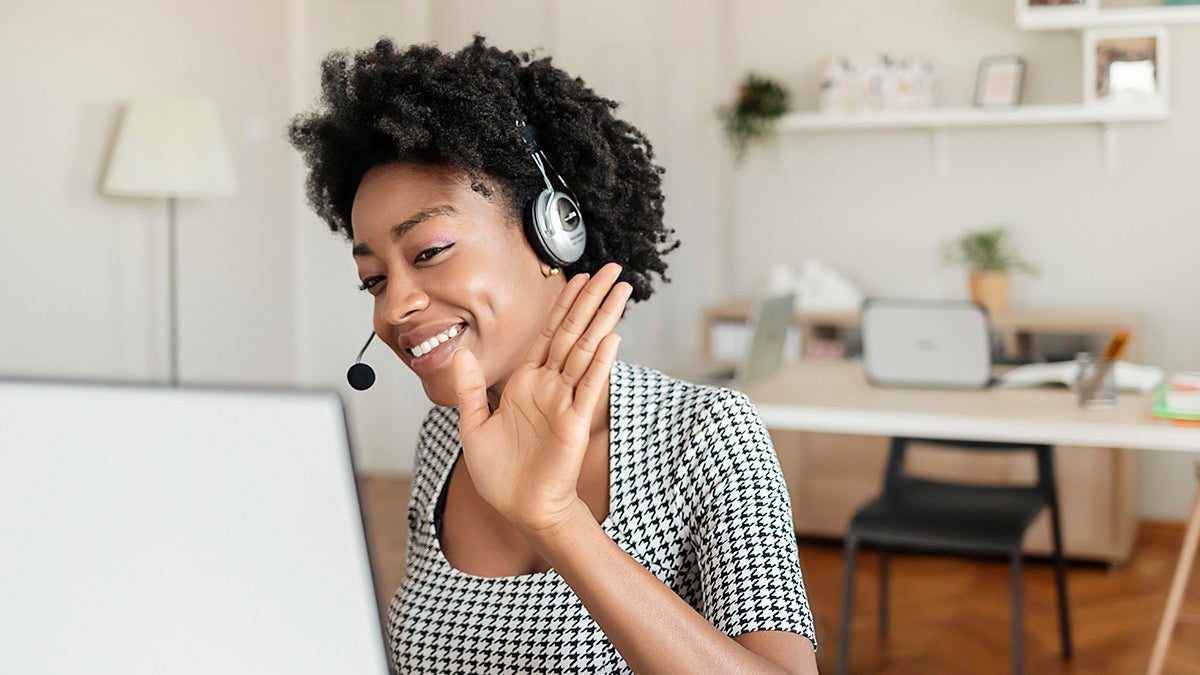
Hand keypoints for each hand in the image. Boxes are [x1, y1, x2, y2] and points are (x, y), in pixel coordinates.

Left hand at [450, 263, 631, 535]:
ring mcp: (565, 401)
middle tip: (614, 269)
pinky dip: (599, 362)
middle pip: (574, 332)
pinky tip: (611, 337)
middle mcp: (549, 386)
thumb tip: (460, 352)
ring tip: (621, 291)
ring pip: (587, 350)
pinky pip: (588, 386)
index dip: (564, 304)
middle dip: (593, 299)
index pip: (549, 333)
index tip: (578, 277)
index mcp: (526, 383)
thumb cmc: (499, 473)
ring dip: (604, 319)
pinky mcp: (574, 422)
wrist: (518, 508)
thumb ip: (470, 388)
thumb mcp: (474, 425)